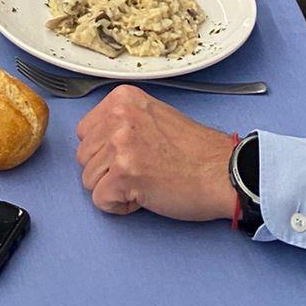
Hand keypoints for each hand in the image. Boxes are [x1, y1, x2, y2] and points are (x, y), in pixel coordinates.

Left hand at [76, 88, 237, 220]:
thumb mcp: (151, 116)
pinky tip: (143, 197)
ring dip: (113, 190)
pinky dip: (120, 207)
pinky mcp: (124, 173)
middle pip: (83, 157)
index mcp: (122, 98)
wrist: (221, 171)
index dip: (105, 152)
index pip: (84, 132)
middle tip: (139, 172)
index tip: (131, 156)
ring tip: (144, 182)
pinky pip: (100, 201)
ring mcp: (119, 143)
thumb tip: (95, 142)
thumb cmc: (193, 151)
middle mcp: (118, 116)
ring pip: (88, 180)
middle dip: (107, 172)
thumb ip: (121, 122)